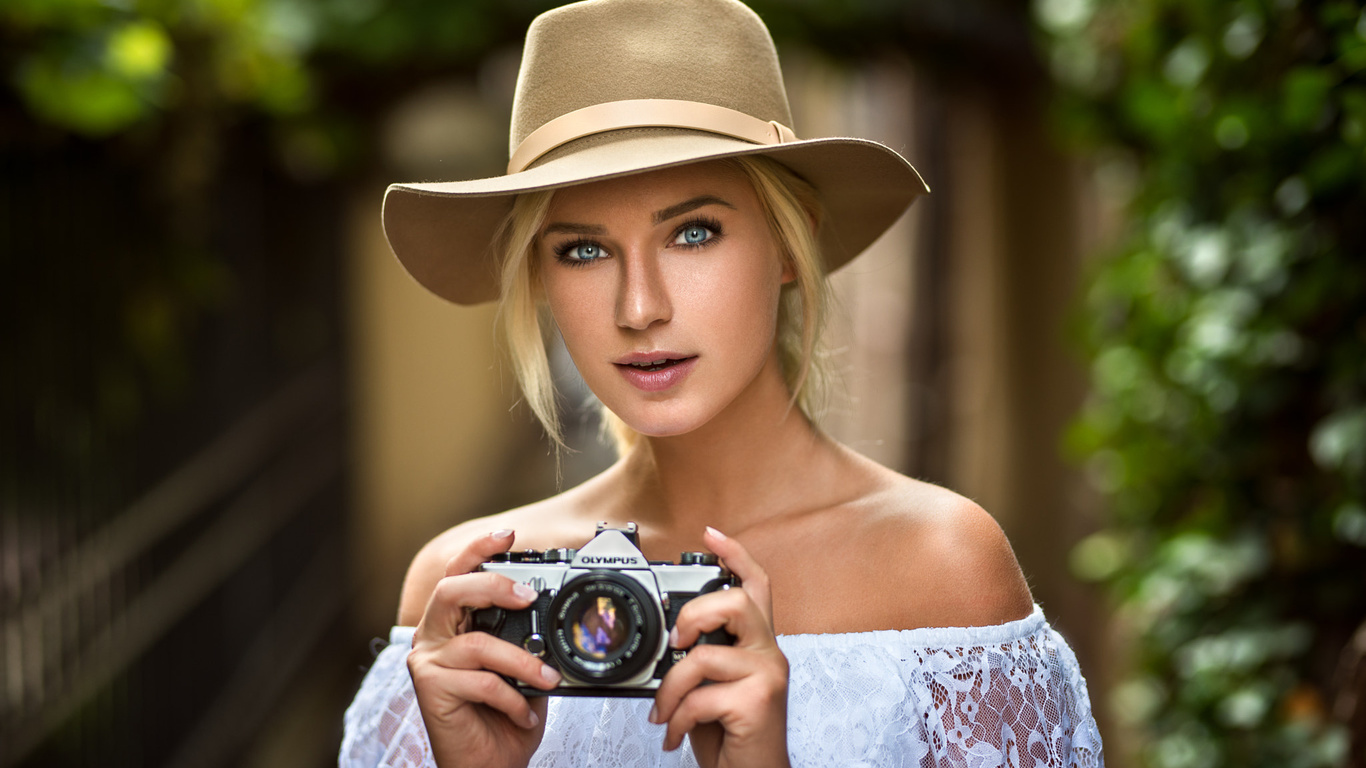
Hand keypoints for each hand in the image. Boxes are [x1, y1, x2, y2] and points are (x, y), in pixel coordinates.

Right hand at [407, 530, 562, 767]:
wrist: (488, 764)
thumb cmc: (502, 714)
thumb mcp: (520, 665)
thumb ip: (524, 635)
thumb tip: (554, 608)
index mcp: (452, 623)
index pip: (456, 574)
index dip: (478, 550)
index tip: (508, 535)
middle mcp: (433, 637)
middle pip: (450, 591)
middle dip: (493, 585)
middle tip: (528, 596)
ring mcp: (428, 663)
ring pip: (475, 642)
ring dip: (521, 660)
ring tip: (547, 678)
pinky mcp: (431, 690)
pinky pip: (481, 682)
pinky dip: (512, 697)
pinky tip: (524, 713)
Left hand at [650, 527, 790, 767]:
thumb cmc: (731, 735)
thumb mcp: (712, 688)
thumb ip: (701, 659)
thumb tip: (667, 645)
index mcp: (757, 644)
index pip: (755, 585)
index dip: (735, 555)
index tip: (710, 534)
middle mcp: (769, 653)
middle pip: (736, 602)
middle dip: (692, 616)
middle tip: (674, 646)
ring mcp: (767, 676)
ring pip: (704, 657)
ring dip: (671, 690)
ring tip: (664, 712)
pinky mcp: (759, 702)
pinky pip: (701, 698)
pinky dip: (677, 719)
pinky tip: (675, 734)